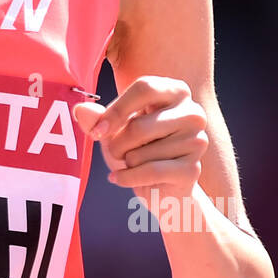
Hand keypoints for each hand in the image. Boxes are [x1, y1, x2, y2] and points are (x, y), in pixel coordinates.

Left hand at [73, 77, 208, 204]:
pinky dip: (127, 178)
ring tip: (135, 164)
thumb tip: (80, 110)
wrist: (160, 189)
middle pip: (139, 126)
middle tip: (119, 153)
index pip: (144, 88)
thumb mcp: (113, 130)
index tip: (97, 132)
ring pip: (141, 153)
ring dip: (127, 163)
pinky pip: (149, 172)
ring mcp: (197, 141)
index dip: (115, 111)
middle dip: (117, 145)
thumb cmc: (137, 149)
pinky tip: (121, 179)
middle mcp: (193, 112)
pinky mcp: (192, 169)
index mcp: (175, 91)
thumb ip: (97, 119)